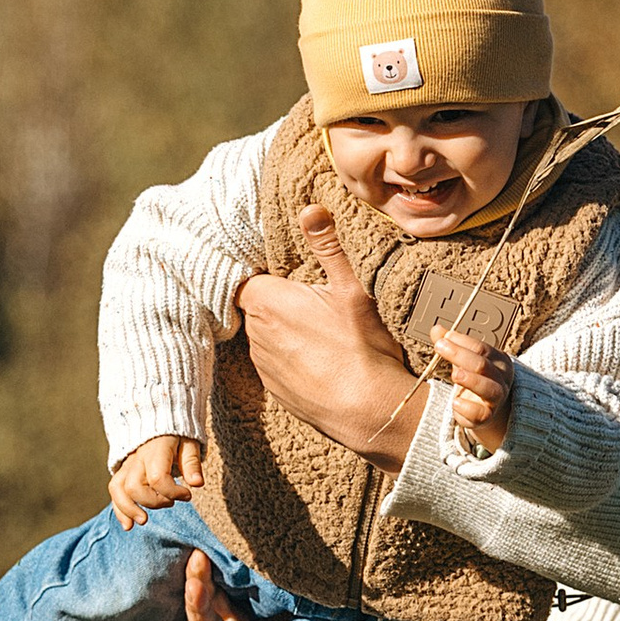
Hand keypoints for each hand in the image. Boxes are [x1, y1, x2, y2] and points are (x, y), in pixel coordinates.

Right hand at [109, 434, 202, 529]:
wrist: (158, 420)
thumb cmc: (177, 435)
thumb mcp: (190, 443)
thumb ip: (192, 463)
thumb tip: (197, 483)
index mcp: (156, 450)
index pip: (158, 478)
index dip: (173, 492)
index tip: (188, 495)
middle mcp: (137, 459)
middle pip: (134, 487)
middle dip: (153, 502)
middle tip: (171, 503)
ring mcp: (127, 466)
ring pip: (118, 490)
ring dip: (129, 509)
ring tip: (143, 521)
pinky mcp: (123, 472)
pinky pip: (115, 492)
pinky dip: (119, 510)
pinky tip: (128, 525)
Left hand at [234, 207, 417, 469]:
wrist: (369, 410)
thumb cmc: (361, 346)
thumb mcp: (351, 288)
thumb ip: (327, 247)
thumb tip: (311, 209)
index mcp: (267, 301)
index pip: (250, 279)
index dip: (269, 277)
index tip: (292, 279)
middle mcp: (255, 333)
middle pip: (258, 308)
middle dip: (279, 304)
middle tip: (314, 305)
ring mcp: (262, 365)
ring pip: (265, 337)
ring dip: (284, 333)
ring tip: (321, 337)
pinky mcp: (274, 391)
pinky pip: (276, 365)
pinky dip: (292, 361)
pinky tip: (321, 363)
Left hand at [434, 330, 514, 455]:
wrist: (488, 409)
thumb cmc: (476, 380)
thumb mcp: (464, 360)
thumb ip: (451, 345)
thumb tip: (436, 329)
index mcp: (498, 360)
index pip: (481, 347)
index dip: (461, 341)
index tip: (444, 337)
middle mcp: (501, 378)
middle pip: (483, 364)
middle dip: (460, 354)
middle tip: (440, 346)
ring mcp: (496, 398)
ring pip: (488, 388)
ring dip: (470, 380)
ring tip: (454, 374)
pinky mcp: (487, 416)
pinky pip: (479, 413)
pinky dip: (466, 407)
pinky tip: (455, 402)